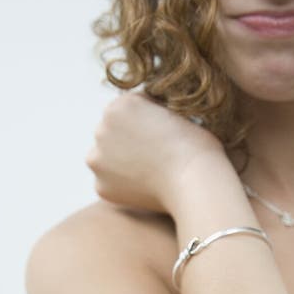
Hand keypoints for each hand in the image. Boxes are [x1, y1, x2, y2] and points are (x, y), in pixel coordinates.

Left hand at [85, 92, 226, 215]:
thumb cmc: (195, 147)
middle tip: (156, 156)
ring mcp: (98, 159)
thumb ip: (152, 115)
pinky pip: (111, 185)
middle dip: (129, 141)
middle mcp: (101, 129)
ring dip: (122, 164)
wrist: (194, 180)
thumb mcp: (175, 112)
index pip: (129, 110)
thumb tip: (147, 127)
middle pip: (113, 134)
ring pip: (108, 160)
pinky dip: (124, 187)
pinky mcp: (101, 187)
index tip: (162, 133)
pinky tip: (147, 187)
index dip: (148, 121)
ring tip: (151, 173)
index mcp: (120, 105)